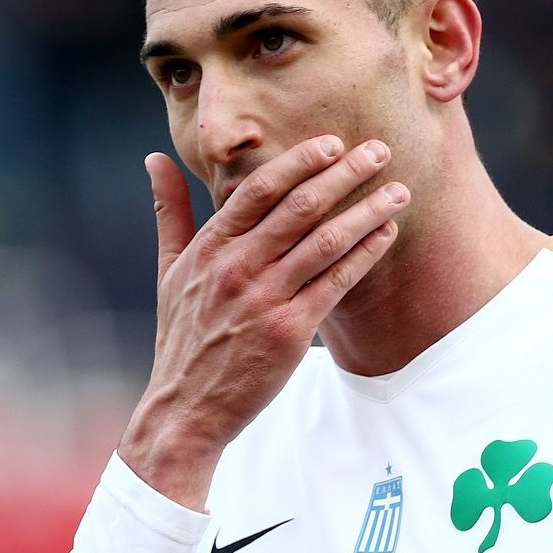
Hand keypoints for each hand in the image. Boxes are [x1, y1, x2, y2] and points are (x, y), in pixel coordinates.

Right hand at [117, 135, 408, 509]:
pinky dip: (365, 254)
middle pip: (301, 207)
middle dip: (346, 174)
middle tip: (380, 151)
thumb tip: (155, 159)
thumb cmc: (183, 336)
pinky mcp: (289, 331)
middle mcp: (237, 267)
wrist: (185, 409)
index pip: (260, 189)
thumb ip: (170, 211)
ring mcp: (264, 299)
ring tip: (398, 191)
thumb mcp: (170, 270)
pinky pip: (336, 283)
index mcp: (210, 247)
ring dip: (368, 212)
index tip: (334, 143)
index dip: (301, 161)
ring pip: (326, 242)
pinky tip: (386, 234)